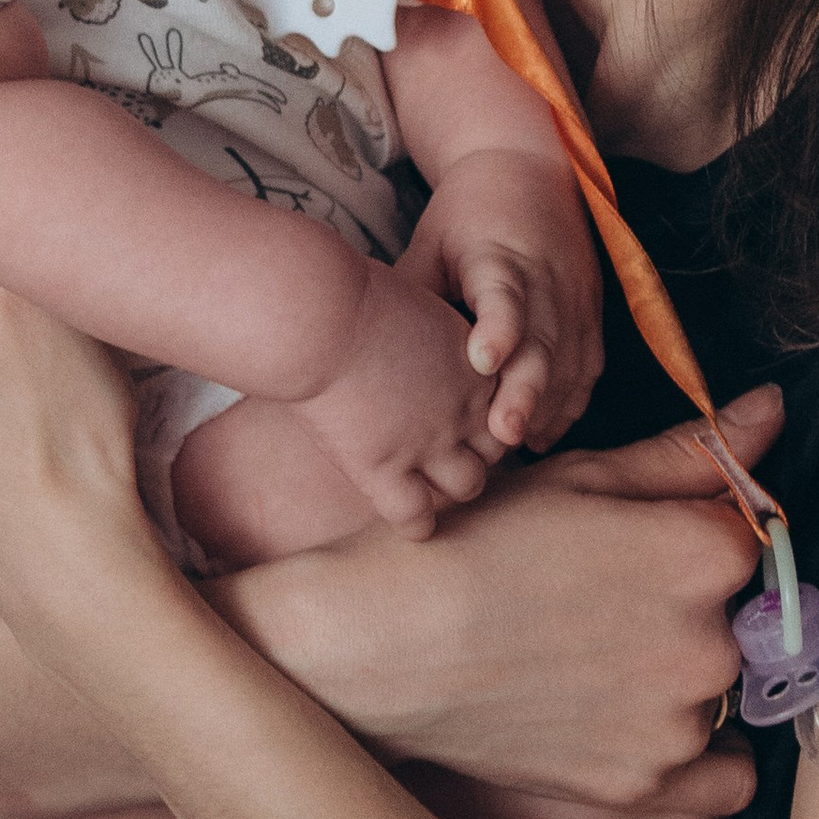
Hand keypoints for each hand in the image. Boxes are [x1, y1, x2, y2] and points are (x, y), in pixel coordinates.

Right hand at [221, 385, 782, 811]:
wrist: (381, 646)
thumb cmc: (473, 545)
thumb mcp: (579, 477)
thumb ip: (689, 453)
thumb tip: (775, 411)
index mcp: (701, 554)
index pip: (751, 533)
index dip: (695, 526)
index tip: (638, 536)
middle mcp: (710, 644)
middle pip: (742, 611)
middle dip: (690, 599)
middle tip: (600, 593)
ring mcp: (680, 724)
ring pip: (726, 684)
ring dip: (685, 668)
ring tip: (591, 651)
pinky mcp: (647, 786)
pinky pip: (727, 772)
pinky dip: (699, 748)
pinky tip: (636, 715)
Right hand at [292, 265, 502, 539]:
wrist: (317, 316)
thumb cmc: (346, 294)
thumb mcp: (407, 301)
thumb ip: (422, 332)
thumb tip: (410, 338)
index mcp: (471, 362)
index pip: (501, 403)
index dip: (477, 410)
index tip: (451, 410)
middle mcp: (462, 406)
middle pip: (494, 448)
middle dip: (473, 450)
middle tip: (441, 451)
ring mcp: (428, 443)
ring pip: (467, 486)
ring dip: (449, 486)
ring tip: (425, 483)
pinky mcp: (386, 470)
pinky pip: (417, 518)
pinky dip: (416, 523)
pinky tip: (404, 516)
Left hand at [398, 144, 603, 451]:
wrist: (528, 167)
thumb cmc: (466, 211)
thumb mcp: (432, 239)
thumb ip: (413, 291)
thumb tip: (367, 350)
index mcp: (501, 252)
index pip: (504, 294)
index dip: (498, 329)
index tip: (481, 363)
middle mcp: (546, 274)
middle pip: (544, 339)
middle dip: (527, 389)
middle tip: (501, 434)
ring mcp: (576, 293)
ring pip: (570, 358)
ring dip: (549, 404)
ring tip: (519, 445)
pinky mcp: (591, 308)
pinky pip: (588, 362)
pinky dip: (571, 399)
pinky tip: (545, 430)